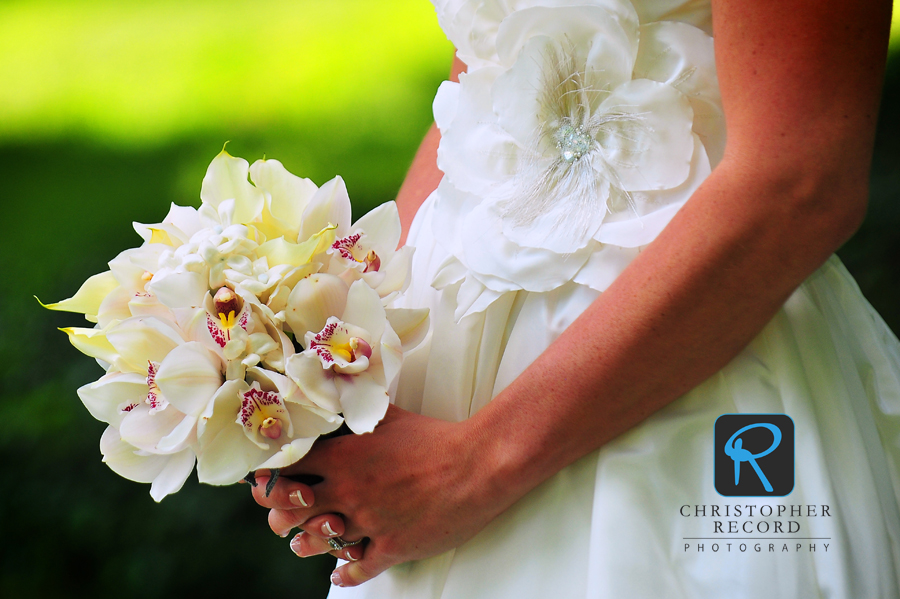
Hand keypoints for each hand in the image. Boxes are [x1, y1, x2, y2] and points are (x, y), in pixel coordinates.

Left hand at [251, 405, 513, 586]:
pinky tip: (339, 572)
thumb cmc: (435, 437)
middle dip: (277, 511)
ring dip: (304, 544)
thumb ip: (360, 408)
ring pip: (316, 543)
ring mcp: (368, 523)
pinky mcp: (391, 547)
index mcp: (344, 457)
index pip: (288, 468)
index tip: (261, 477)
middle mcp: (348, 491)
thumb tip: (341, 389)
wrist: (475, 466)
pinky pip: (357, 569)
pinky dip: (344, 573)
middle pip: (290, 508)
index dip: (269, 474)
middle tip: (277, 512)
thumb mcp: (390, 415)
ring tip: (300, 543)